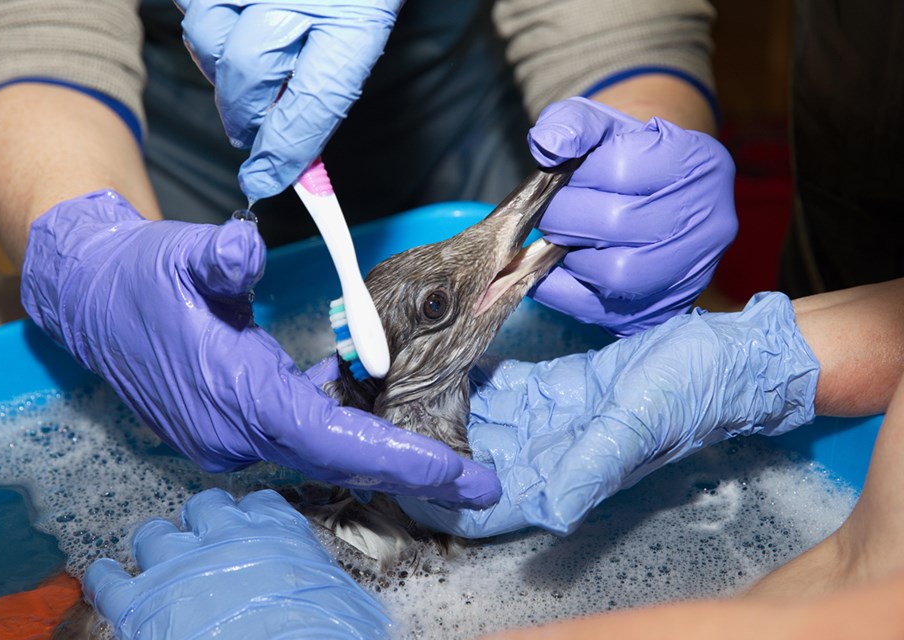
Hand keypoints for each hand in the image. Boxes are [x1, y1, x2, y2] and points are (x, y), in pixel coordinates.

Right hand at [21, 190, 500, 506]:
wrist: (92, 298)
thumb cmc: (142, 275)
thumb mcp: (183, 255)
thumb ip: (220, 258)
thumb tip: (249, 250)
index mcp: (236, 394)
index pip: (331, 437)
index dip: (396, 456)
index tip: (455, 472)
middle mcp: (236, 431)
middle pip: (340, 459)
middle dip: (410, 472)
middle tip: (479, 485)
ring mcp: (230, 436)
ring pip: (323, 453)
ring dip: (382, 452)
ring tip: (446, 460)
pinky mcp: (229, 428)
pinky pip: (301, 437)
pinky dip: (343, 428)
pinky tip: (368, 399)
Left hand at [83, 488, 390, 637]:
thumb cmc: (322, 636)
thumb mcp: (342, 600)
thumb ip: (320, 579)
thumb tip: (328, 590)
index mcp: (274, 532)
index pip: (259, 503)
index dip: (251, 514)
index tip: (249, 523)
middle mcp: (223, 535)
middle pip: (203, 506)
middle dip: (202, 521)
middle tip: (203, 541)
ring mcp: (177, 564)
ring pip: (153, 533)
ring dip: (156, 545)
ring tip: (157, 558)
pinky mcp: (138, 600)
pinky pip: (108, 577)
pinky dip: (104, 575)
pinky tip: (106, 576)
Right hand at [174, 0, 401, 200]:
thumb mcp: (359, 28)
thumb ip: (325, 87)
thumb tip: (287, 151)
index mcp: (354, 19)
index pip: (315, 101)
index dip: (285, 149)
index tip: (264, 179)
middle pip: (248, 72)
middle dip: (245, 113)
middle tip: (251, 131)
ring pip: (208, 36)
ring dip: (221, 64)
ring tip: (248, 64)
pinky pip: (191, 3)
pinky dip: (207, 22)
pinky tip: (233, 23)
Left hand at [397, 292, 819, 537]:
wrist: (725, 357)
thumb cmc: (691, 391)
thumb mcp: (637, 423)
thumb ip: (592, 465)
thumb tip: (550, 512)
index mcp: (567, 474)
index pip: (490, 502)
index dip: (444, 498)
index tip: (396, 480)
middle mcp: (553, 453)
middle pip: (475, 460)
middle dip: (432, 444)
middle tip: (382, 415)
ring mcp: (553, 419)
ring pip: (484, 423)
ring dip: (446, 409)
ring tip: (400, 385)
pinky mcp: (560, 387)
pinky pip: (505, 388)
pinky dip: (475, 378)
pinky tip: (445, 361)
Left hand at [527, 97, 737, 336]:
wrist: (654, 202)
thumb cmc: (626, 159)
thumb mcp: (604, 126)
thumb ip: (572, 122)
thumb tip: (548, 144)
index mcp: (700, 162)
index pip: (618, 168)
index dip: (575, 174)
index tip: (565, 175)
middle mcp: (710, 220)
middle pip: (617, 222)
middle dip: (564, 216)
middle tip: (552, 211)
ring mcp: (691, 271)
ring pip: (614, 272)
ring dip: (569, 255)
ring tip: (564, 238)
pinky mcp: (663, 311)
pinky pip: (599, 309)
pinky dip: (560, 289)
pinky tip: (553, 268)